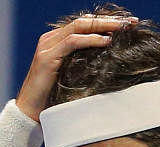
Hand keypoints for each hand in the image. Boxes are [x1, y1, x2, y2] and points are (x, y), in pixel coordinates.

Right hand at [15, 14, 137, 120]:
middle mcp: (51, 39)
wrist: (29, 112)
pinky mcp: (46, 57)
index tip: (128, 24)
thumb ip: (84, 64)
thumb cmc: (53, 99)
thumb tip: (110, 62)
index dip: (106, 22)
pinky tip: (106, 41)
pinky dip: (91, 40)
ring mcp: (47, 46)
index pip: (85, 25)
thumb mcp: (73, 77)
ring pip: (79, 27)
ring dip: (104, 26)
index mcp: (57, 41)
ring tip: (123, 28)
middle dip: (109, 20)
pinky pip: (72, 42)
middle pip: (84, 22)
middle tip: (131, 22)